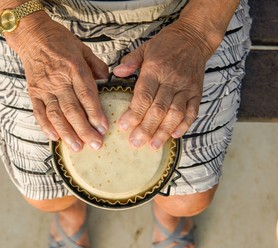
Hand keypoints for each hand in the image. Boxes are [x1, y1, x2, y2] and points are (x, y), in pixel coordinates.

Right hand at [6, 12, 108, 151]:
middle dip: (84, 130)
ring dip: (67, 133)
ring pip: (56, 115)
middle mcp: (58, 80)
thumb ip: (96, 65)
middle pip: (72, 109)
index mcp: (74, 68)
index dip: (95, 113)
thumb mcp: (82, 48)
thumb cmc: (59, 41)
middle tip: (95, 145)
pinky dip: (46, 126)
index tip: (104, 128)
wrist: (31, 35)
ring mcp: (44, 88)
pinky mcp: (33, 92)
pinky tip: (55, 137)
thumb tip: (107, 80)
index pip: (86, 95)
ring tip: (77, 147)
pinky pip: (39, 112)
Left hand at [113, 20, 211, 149]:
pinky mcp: (196, 92)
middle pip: (158, 108)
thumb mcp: (145, 48)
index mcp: (155, 69)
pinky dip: (184, 125)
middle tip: (136, 143)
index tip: (124, 127)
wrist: (195, 37)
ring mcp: (186, 87)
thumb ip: (130, 61)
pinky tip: (174, 135)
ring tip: (153, 145)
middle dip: (146, 128)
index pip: (144, 95)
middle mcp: (172, 80)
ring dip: (164, 131)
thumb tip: (116, 73)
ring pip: (175, 113)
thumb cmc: (166, 44)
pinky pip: (192, 111)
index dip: (134, 113)